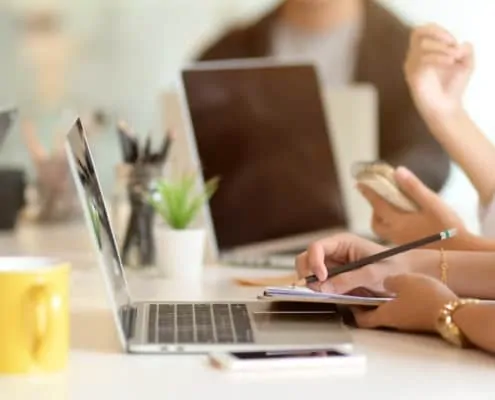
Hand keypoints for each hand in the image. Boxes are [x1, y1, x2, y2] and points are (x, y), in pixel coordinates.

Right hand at [295, 233, 411, 294]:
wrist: (406, 275)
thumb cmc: (393, 267)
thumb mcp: (372, 274)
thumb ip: (348, 280)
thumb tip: (323, 287)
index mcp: (342, 242)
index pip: (317, 247)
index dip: (314, 262)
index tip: (321, 277)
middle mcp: (333, 252)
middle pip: (306, 258)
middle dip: (307, 272)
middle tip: (316, 288)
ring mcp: (332, 265)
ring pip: (309, 271)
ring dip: (311, 282)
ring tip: (324, 292)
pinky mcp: (334, 278)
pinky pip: (319, 283)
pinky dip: (318, 289)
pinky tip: (328, 295)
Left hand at [352, 273, 457, 332]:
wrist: (455, 312)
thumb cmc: (426, 298)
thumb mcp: (402, 280)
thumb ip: (388, 281)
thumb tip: (384, 282)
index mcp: (385, 314)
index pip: (360, 318)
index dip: (351, 310)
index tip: (346, 298)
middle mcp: (394, 321)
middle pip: (373, 315)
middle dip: (365, 305)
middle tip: (360, 290)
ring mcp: (408, 322)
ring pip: (389, 312)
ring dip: (382, 302)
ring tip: (380, 286)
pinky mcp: (419, 319)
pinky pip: (403, 310)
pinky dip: (397, 302)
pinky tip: (402, 290)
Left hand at [359, 166, 465, 248]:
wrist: (461, 252)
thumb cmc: (448, 226)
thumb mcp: (432, 202)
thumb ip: (413, 187)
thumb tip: (397, 171)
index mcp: (398, 222)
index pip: (377, 205)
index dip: (368, 193)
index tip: (359, 183)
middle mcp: (396, 234)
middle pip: (376, 223)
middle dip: (374, 210)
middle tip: (381, 198)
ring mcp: (402, 242)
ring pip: (384, 230)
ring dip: (383, 218)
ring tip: (394, 206)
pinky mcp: (409, 247)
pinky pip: (393, 235)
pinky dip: (393, 225)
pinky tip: (406, 218)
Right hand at [404, 23, 473, 117]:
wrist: (445, 109)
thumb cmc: (452, 88)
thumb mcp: (466, 64)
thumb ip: (465, 50)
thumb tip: (460, 44)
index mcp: (424, 53)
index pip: (422, 31)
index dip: (438, 30)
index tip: (453, 41)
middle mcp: (414, 58)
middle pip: (419, 33)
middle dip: (439, 36)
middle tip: (453, 47)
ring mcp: (411, 67)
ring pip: (422, 45)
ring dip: (442, 48)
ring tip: (454, 59)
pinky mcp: (412, 76)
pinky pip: (423, 59)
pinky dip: (439, 58)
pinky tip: (450, 63)